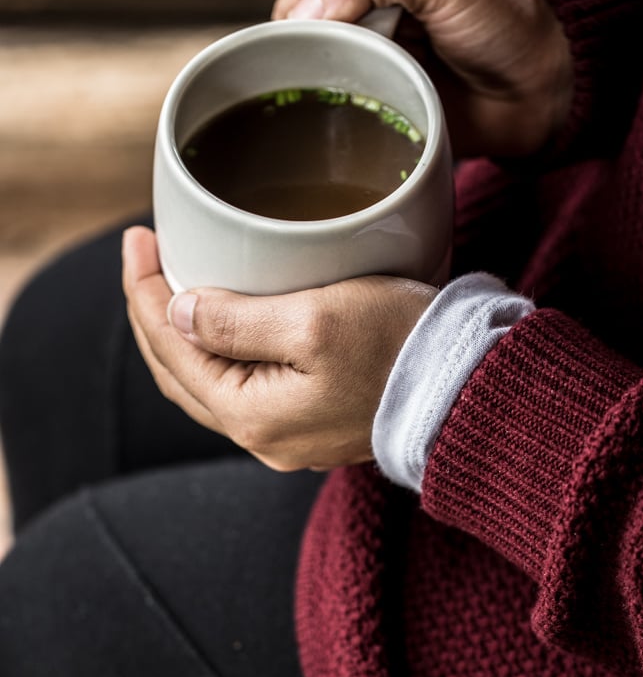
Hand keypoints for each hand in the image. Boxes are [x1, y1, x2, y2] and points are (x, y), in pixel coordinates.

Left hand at [122, 226, 434, 470]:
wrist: (470, 389)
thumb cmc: (400, 347)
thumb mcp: (313, 321)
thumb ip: (235, 320)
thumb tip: (177, 312)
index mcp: (251, 415)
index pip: (170, 349)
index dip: (144, 291)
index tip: (137, 238)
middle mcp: (263, 438)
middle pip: (180, 372)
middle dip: (153, 312)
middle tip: (145, 254)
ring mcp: (290, 435)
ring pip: (210, 383)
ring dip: (184, 334)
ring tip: (174, 282)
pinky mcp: (316, 423)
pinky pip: (246, 388)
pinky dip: (222, 351)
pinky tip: (225, 322)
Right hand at [272, 0, 571, 158]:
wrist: (543, 88)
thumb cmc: (505, 18)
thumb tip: (301, 15)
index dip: (313, 0)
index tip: (335, 31)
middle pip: (303, 18)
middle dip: (312, 43)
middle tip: (345, 65)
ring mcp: (370, 46)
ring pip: (313, 61)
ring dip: (320, 77)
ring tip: (350, 89)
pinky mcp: (378, 92)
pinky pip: (336, 101)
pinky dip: (334, 107)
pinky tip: (345, 113)